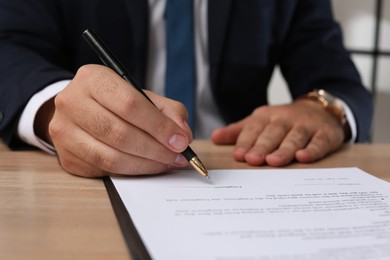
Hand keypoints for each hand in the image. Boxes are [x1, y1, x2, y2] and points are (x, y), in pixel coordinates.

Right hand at [47, 64, 191, 176]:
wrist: (78, 110)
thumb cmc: (114, 102)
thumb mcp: (141, 95)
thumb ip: (167, 111)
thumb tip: (183, 135)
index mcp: (93, 79)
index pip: (129, 104)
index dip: (159, 126)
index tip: (181, 140)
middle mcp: (72, 103)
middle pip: (120, 133)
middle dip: (156, 149)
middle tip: (178, 156)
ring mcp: (65, 132)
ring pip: (111, 157)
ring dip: (146, 164)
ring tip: (166, 163)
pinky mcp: (67, 157)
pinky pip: (104, 170)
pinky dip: (131, 172)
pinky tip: (147, 166)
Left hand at [211, 99, 345, 165]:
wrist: (320, 109)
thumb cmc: (283, 122)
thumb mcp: (260, 122)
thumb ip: (238, 131)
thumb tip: (214, 138)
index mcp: (266, 117)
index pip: (254, 129)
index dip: (246, 142)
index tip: (238, 155)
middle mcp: (285, 119)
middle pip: (272, 133)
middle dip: (262, 146)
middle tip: (253, 160)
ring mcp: (306, 126)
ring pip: (294, 138)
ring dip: (284, 149)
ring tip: (273, 161)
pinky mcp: (325, 134)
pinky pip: (319, 142)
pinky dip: (312, 150)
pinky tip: (303, 157)